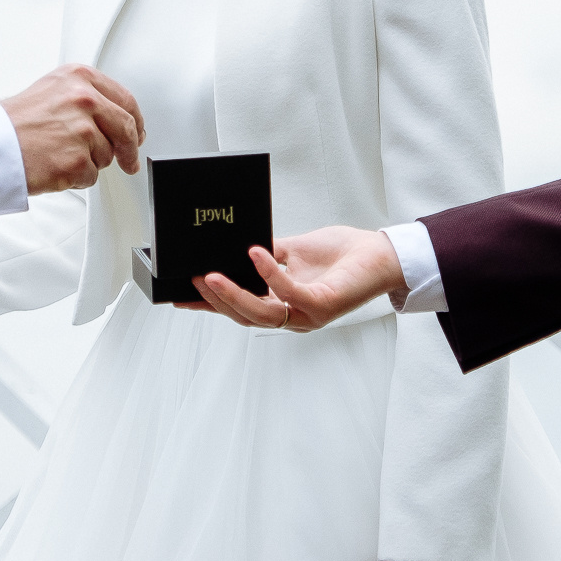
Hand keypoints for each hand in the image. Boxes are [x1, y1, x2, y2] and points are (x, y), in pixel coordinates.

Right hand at [0, 64, 143, 192]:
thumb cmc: (16, 121)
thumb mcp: (54, 90)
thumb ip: (89, 98)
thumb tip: (119, 118)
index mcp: (80, 78)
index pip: (126, 100)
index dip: (135, 121)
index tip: (137, 132)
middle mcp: (84, 100)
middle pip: (126, 128)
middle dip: (130, 149)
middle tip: (129, 161)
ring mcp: (82, 130)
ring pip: (108, 154)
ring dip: (90, 162)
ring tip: (60, 153)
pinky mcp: (77, 160)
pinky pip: (91, 175)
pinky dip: (77, 177)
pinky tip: (56, 166)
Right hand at [188, 227, 405, 331]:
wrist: (380, 253)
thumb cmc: (342, 253)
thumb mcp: (293, 251)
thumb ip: (267, 253)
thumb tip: (236, 244)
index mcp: (284, 305)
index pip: (241, 309)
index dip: (211, 306)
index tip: (180, 299)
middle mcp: (293, 316)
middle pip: (245, 316)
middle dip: (216, 301)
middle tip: (192, 281)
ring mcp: (308, 314)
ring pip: (262, 314)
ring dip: (234, 295)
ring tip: (211, 275)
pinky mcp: (323, 304)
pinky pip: (289, 293)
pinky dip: (269, 274)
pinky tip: (256, 253)